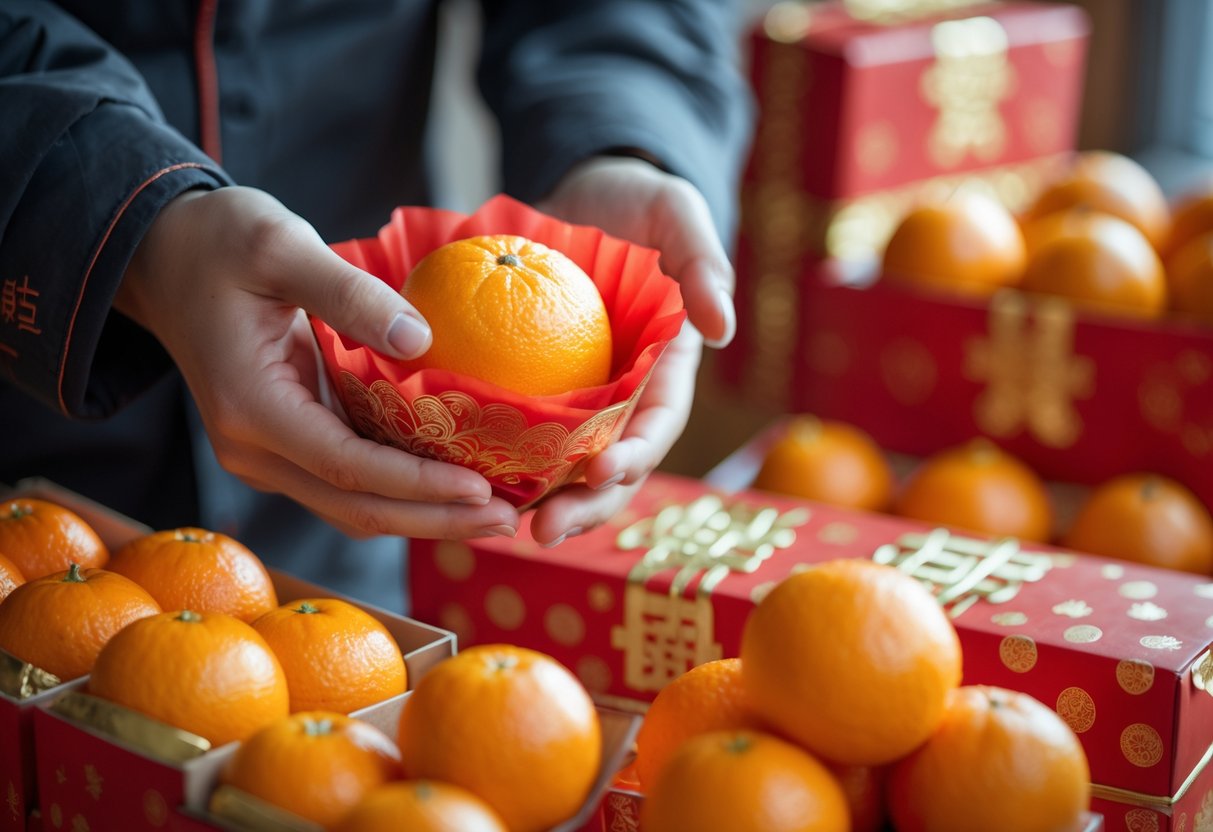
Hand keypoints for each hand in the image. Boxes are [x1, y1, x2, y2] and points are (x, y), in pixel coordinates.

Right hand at [115, 186, 519, 538]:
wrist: (163, 256)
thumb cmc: (217, 242)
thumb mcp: (280, 245)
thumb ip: (348, 292)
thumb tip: (419, 339)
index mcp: (249, 406)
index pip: (346, 466)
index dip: (417, 485)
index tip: (482, 489)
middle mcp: (252, 448)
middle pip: (354, 508)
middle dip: (434, 519)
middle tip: (509, 520)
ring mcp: (265, 454)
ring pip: (352, 506)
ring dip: (423, 515)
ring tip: (497, 513)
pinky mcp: (283, 446)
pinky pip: (348, 482)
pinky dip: (402, 490)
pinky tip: (455, 482)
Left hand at [530, 155, 736, 545]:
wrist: (580, 191)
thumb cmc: (636, 201)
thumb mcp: (676, 211)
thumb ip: (703, 261)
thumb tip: (723, 329)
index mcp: (664, 369)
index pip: (657, 423)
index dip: (636, 455)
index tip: (603, 472)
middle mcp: (623, 395)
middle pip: (609, 465)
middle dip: (583, 506)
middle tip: (543, 531)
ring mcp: (575, 396)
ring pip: (560, 464)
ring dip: (535, 501)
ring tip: (498, 527)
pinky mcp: (529, 388)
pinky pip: (512, 429)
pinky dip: (492, 458)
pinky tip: (456, 479)